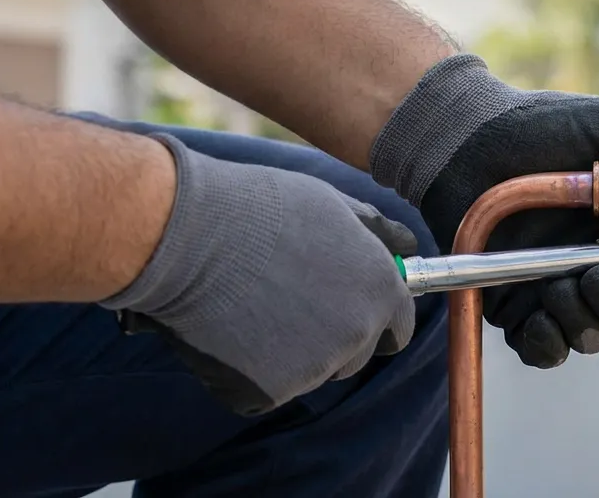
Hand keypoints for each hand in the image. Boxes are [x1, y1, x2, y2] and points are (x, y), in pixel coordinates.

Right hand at [104, 134, 416, 415]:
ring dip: (288, 353)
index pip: (399, 329)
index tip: (350, 311)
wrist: (190, 234)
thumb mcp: (332, 205)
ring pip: (309, 373)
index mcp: (380, 291)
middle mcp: (356, 334)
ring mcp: (313, 368)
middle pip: (355, 356)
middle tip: (288, 301)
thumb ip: (376, 234)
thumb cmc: (261, 208)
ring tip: (251, 305)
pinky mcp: (267, 393)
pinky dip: (247, 371)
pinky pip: (265, 391)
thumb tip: (407, 246)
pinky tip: (227, 330)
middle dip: (331, 339)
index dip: (377, 321)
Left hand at [369, 54, 598, 368]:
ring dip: (584, 319)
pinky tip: (540, 315)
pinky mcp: (516, 306)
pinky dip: (546, 342)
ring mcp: (558, 289)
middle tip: (597, 276)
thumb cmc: (541, 128)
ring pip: (591, 336)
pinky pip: (541, 348)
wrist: (468, 138)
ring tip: (558, 284)